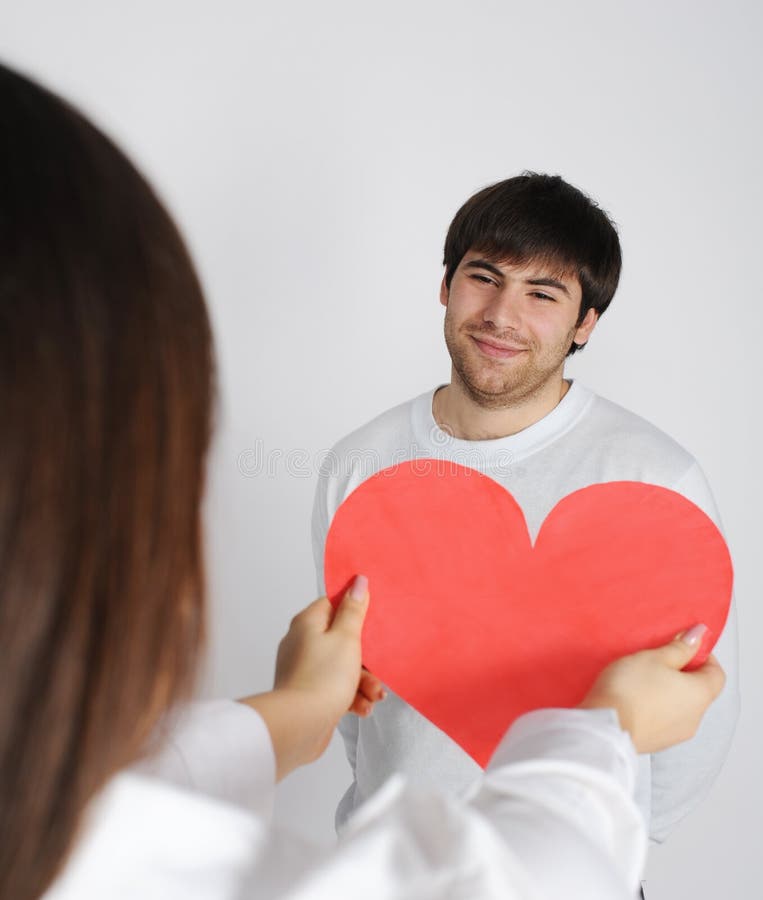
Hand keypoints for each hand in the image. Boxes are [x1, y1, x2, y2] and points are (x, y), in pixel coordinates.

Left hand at [241, 576, 384, 779]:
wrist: (300, 725)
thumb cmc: (323, 677)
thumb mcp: (346, 638)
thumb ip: (353, 610)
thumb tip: (358, 582)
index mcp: (307, 623)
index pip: (332, 604)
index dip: (354, 608)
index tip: (374, 616)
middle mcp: (302, 643)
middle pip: (341, 639)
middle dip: (366, 656)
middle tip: (380, 668)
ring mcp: (304, 670)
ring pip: (342, 667)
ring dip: (363, 681)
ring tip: (375, 696)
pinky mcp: (309, 694)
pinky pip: (335, 689)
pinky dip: (351, 697)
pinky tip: (363, 708)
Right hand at [580, 625, 725, 752]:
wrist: (605, 727)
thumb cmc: (630, 689)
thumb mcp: (655, 657)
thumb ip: (680, 647)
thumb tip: (698, 636)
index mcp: (700, 694)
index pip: (717, 673)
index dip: (703, 657)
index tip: (684, 647)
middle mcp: (695, 717)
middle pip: (699, 690)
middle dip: (682, 673)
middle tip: (658, 660)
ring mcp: (677, 734)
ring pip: (681, 706)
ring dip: (668, 691)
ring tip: (642, 680)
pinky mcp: (658, 742)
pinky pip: (664, 719)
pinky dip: (656, 707)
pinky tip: (635, 699)